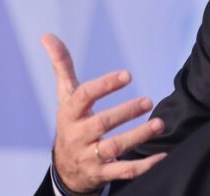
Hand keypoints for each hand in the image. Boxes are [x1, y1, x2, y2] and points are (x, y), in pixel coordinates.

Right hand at [41, 34, 167, 192]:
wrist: (65, 169)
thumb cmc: (71, 123)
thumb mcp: (65, 96)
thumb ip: (62, 66)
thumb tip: (47, 35)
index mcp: (70, 114)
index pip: (84, 97)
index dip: (105, 85)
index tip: (128, 74)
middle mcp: (78, 135)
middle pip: (101, 123)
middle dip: (125, 112)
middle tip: (148, 101)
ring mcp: (90, 156)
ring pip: (114, 148)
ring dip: (138, 136)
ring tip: (160, 124)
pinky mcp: (102, 174)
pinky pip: (124, 171)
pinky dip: (144, 165)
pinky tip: (162, 155)